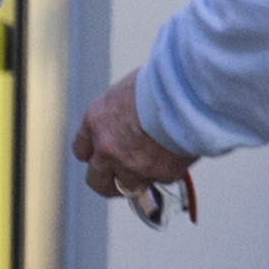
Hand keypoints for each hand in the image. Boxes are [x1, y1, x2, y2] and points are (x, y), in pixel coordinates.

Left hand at [71, 70, 190, 199]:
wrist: (187, 91)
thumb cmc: (161, 81)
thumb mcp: (127, 92)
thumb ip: (119, 116)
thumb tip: (126, 124)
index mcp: (96, 122)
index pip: (82, 150)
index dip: (94, 155)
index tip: (102, 156)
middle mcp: (107, 149)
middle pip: (97, 180)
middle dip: (108, 182)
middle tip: (121, 178)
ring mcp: (132, 165)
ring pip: (129, 186)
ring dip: (141, 179)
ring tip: (156, 163)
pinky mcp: (159, 174)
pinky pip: (161, 179)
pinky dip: (168, 171)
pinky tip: (178, 153)